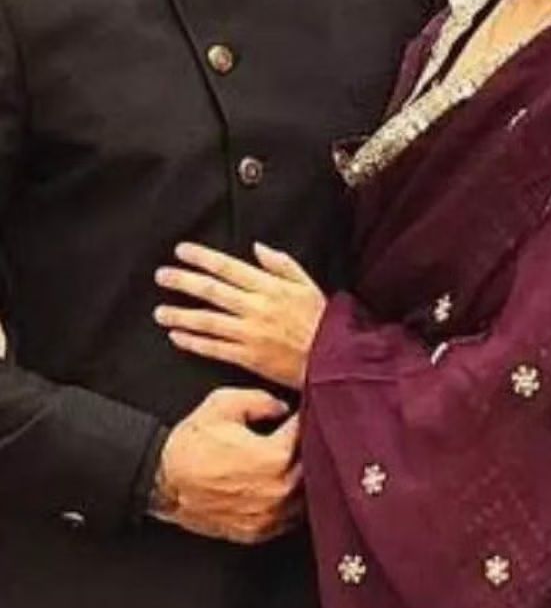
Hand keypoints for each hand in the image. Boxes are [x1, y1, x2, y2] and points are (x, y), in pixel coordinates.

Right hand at [149, 387, 301, 543]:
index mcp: (274, 457)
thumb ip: (261, 400)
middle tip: (301, 434)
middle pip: (313, 465)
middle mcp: (277, 490)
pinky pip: (289, 518)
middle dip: (308, 447)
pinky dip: (291, 501)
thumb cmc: (191, 444)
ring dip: (304, 476)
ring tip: (292, 459)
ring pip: (306, 495)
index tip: (304, 410)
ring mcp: (269, 515)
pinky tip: (282, 486)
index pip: (306, 433)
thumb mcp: (223, 403)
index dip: (307, 417)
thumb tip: (282, 408)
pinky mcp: (258, 531)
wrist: (163, 481)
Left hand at [153, 242, 325, 388]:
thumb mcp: (306, 284)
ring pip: (208, 321)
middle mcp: (256, 308)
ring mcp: (249, 334)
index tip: (182, 251)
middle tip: (162, 275)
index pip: (228, 267)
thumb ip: (281, 264)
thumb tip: (257, 249)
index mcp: (269, 287)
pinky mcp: (248, 357)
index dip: (202, 258)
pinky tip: (178, 337)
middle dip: (183, 281)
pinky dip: (194, 342)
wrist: (333, 359)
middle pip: (211, 290)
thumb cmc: (323, 322)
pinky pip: (215, 348)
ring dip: (181, 314)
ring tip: (160, 311)